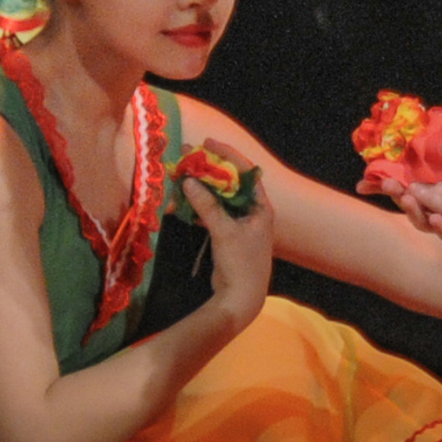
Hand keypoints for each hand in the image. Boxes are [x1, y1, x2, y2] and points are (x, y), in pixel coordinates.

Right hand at [184, 151, 275, 329]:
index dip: (228, 155)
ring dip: (201, 188)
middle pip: (229, 183)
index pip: (245, 172)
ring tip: (181, 175)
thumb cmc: (241, 264)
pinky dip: (198, 206)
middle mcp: (252, 212)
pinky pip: (211, 213)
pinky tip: (181, 200)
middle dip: (209, 170)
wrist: (241, 298)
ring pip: (218, 198)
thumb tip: (189, 181)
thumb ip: (207, 206)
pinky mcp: (226, 235)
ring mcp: (239, 224)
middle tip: (188, 157)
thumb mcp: (224, 232)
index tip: (208, 143)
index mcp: (260, 207)